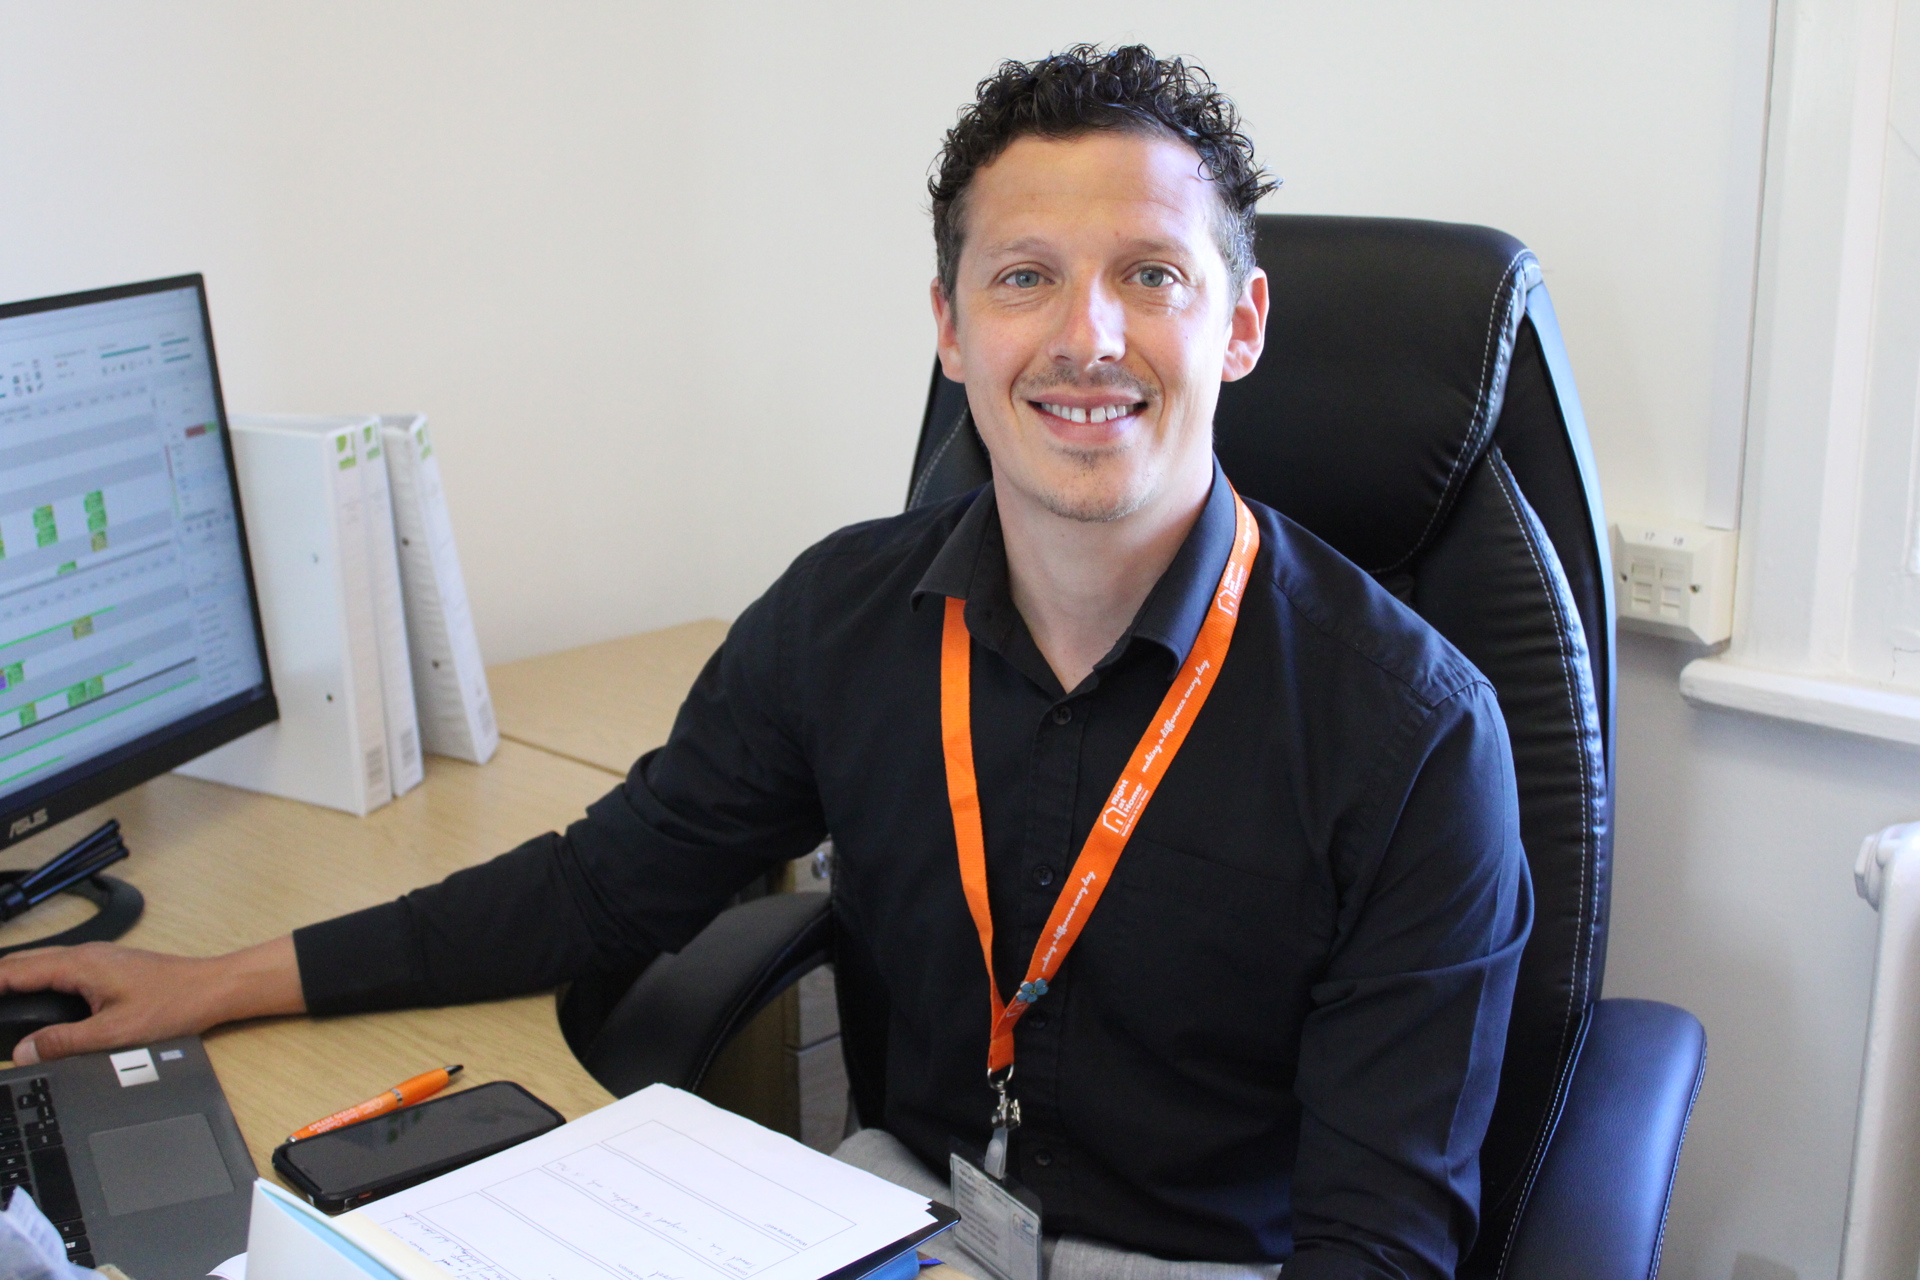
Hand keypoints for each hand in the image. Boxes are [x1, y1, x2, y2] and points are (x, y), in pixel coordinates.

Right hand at [0, 936, 303, 1063]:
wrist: (214, 989)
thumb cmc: (174, 1004)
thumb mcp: (115, 1033)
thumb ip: (65, 1043)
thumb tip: (23, 1052)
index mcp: (81, 965)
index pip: (16, 970)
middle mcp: (86, 955)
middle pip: (24, 962)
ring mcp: (98, 958)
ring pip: (42, 964)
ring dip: (15, 978)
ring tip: (0, 999)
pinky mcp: (108, 967)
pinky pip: (60, 968)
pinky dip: (37, 979)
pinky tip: (34, 996)